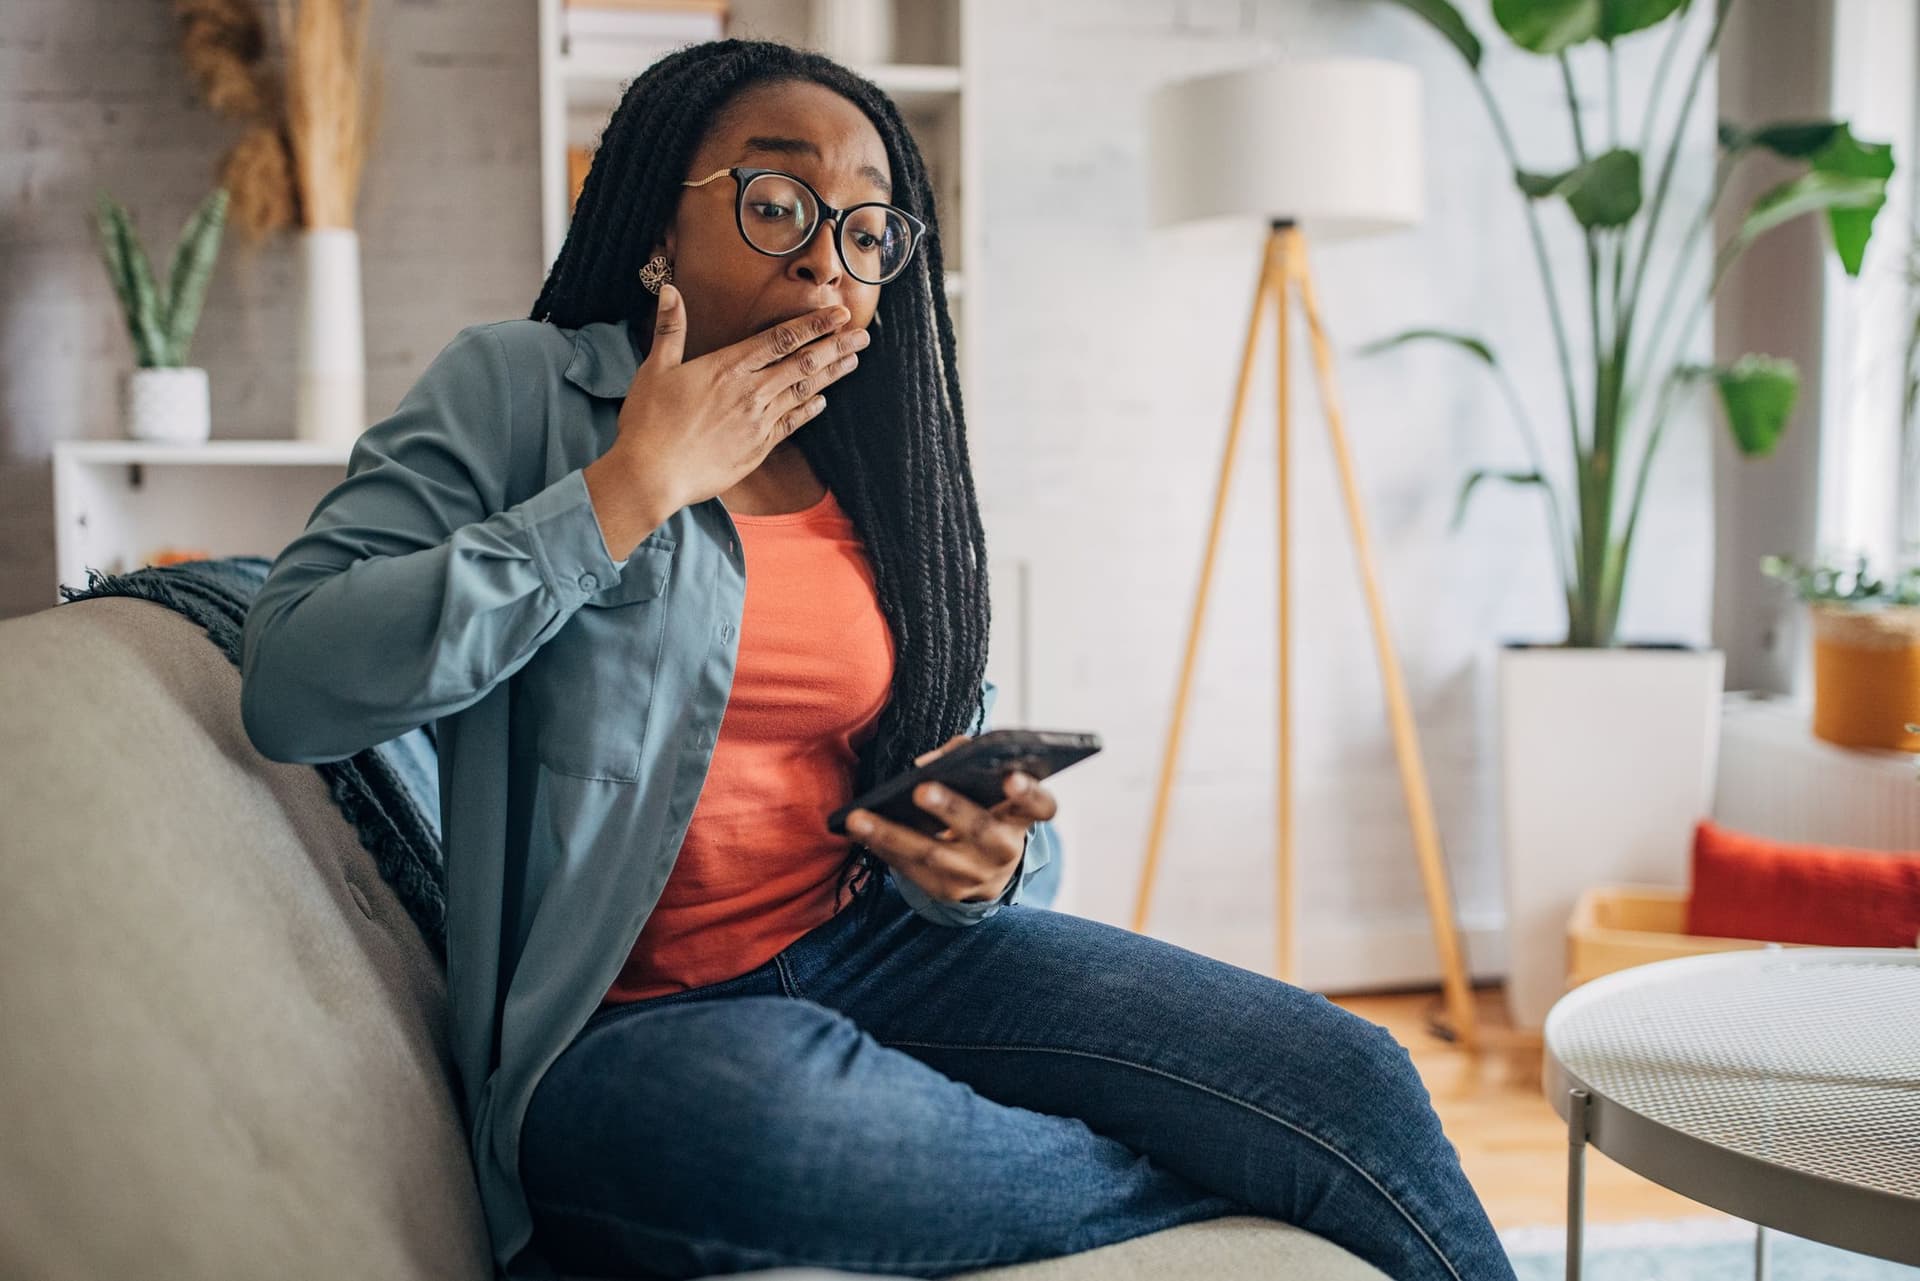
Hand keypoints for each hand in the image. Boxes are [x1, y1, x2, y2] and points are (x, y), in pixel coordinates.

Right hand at [605, 285, 870, 516]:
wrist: (653, 476)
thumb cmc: (648, 422)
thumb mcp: (655, 369)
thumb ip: (670, 328)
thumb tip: (669, 290)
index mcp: (727, 367)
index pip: (780, 338)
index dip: (814, 324)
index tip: (839, 314)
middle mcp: (750, 392)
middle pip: (802, 362)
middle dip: (835, 346)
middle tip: (862, 335)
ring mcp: (758, 422)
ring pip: (803, 391)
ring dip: (830, 374)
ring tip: (853, 361)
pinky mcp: (758, 448)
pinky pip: (792, 423)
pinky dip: (809, 409)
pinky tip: (823, 401)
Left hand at [845, 736, 1059, 903]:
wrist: (985, 871)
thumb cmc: (983, 809)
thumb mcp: (987, 787)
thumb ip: (966, 759)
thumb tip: (927, 763)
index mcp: (1021, 816)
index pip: (1041, 806)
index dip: (1030, 794)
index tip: (1012, 778)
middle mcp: (1004, 850)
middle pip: (982, 830)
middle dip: (951, 808)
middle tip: (922, 787)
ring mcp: (974, 875)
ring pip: (933, 854)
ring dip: (893, 834)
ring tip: (860, 817)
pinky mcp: (945, 891)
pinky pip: (908, 868)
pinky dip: (880, 847)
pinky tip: (856, 830)